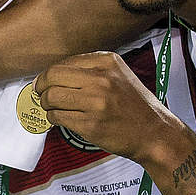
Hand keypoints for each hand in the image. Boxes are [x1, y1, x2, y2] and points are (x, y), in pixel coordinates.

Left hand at [35, 51, 186, 162]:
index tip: (45, 82)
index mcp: (107, 62)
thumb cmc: (134, 106)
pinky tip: (60, 119)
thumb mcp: (118, 75)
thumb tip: (54, 75)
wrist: (154, 133)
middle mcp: (101, 78)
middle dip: (41, 87)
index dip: (48, 74)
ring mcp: (95, 102)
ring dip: (46, 104)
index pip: (63, 63)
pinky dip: (53, 118)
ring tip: (52, 108)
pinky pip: (57, 117)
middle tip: (40, 94)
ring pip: (51, 97)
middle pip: (52, 77)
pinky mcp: (90, 124)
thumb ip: (90, 70)